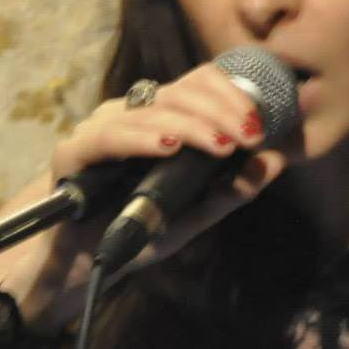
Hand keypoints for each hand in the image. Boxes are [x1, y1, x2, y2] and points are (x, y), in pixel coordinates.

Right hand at [3, 62, 287, 331]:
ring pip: (151, 110)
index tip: (260, 123)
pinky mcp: (73, 153)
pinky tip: (169, 146)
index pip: (199, 84)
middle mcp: (131, 113)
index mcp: (161, 117)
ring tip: (221, 143)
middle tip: (250, 135)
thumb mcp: (194, 213)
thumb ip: (232, 189)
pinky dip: (141, 138)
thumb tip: (276, 161)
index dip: (232, 94)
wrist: (84, 265)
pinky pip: (109, 137)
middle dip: (221, 111)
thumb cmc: (137, 230)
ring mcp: (101, 128)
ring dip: (192, 125)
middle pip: (181, 92)